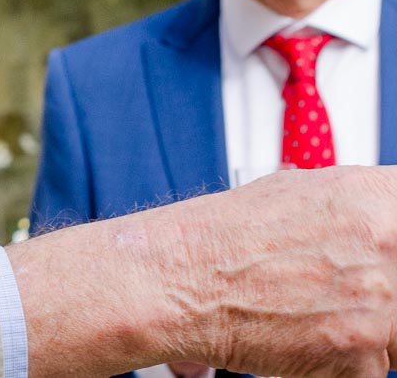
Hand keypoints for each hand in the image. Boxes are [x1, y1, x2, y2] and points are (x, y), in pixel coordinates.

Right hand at [11, 166, 396, 377]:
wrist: (177, 281)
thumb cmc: (224, 235)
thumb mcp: (299, 191)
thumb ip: (359, 204)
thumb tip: (383, 214)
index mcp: (375, 196)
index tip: (389, 252)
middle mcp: (387, 243)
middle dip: (386, 283)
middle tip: (351, 284)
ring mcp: (381, 304)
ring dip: (372, 321)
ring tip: (325, 306)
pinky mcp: (365, 358)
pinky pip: (376, 364)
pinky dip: (347, 356)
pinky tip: (310, 331)